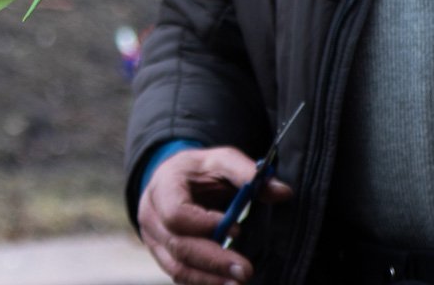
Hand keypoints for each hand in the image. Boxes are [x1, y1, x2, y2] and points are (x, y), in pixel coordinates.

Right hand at [137, 146, 291, 284]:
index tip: (236, 229)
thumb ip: (246, 172)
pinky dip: (203, 282)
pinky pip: (179, 275)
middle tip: (246, 271)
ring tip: (238, 283)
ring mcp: (153, 238)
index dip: (204, 225)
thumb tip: (282, 191)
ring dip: (208, 279)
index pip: (176, 213)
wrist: (175, 180)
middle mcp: (151, 215)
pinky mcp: (162, 255)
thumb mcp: (221, 160)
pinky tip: (225, 283)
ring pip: (176, 266)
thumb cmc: (199, 171)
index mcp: (163, 186)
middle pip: (178, 246)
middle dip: (213, 261)